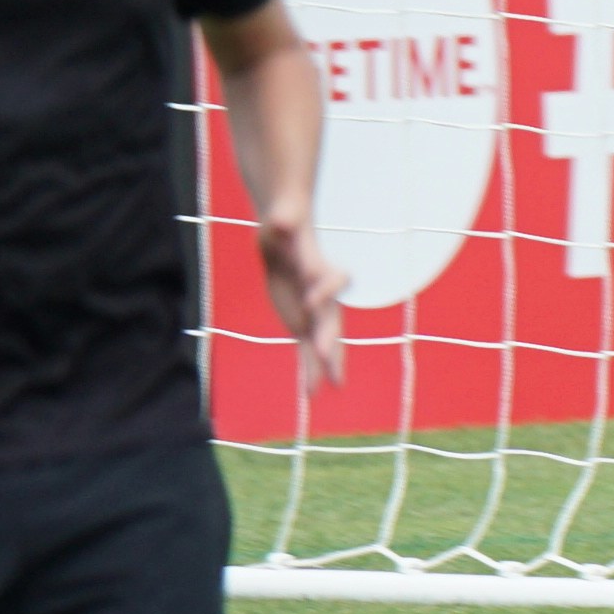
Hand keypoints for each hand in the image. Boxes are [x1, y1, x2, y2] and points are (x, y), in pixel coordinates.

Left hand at [260, 216, 350, 393]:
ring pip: (325, 340)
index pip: (333, 281)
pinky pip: (307, 349)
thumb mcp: (282, 219)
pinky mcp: (302, 322)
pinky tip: (311, 393)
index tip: (312, 301)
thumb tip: (279, 220)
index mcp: (320, 268)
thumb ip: (285, 220)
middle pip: (332, 318)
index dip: (325, 290)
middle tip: (325, 355)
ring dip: (327, 363)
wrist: (287, 237)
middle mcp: (323, 294)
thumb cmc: (284, 223)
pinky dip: (310, 370)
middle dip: (330, 337)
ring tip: (333, 385)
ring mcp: (315, 311)